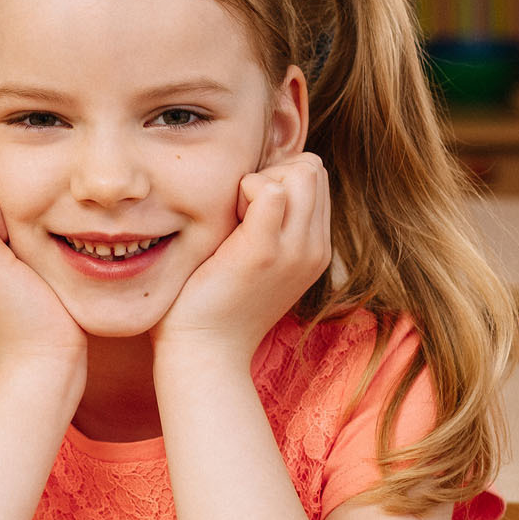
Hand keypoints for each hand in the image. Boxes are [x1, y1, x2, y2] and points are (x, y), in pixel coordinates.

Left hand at [152, 153, 330, 366]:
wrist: (204, 352)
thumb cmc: (214, 304)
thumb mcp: (255, 262)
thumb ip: (265, 225)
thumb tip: (252, 183)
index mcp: (313, 250)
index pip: (314, 178)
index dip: (277, 177)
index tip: (244, 209)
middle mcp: (313, 248)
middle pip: (312, 168)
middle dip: (272, 171)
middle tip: (236, 208)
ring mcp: (294, 250)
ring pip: (301, 171)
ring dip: (260, 179)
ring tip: (233, 215)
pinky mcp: (263, 251)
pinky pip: (270, 189)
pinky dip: (242, 189)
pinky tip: (224, 219)